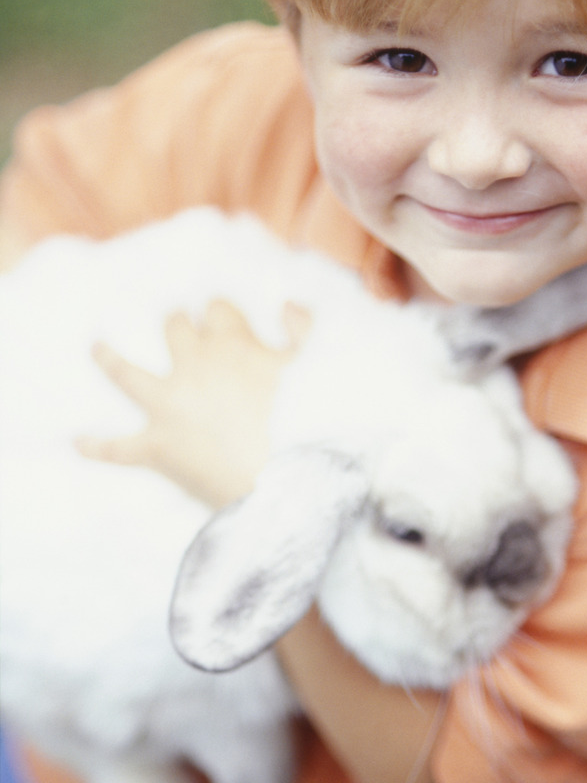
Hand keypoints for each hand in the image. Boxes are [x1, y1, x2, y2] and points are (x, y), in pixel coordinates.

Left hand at [76, 300, 309, 507]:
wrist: (288, 478)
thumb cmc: (306, 420)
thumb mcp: (314, 365)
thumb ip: (304, 328)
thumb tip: (289, 304)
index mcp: (232, 342)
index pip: (217, 307)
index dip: (220, 313)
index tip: (225, 320)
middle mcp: (193, 365)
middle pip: (173, 327)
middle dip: (176, 324)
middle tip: (178, 326)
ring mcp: (170, 405)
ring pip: (126, 373)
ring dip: (109, 359)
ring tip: (96, 348)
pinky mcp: (157, 446)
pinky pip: (119, 447)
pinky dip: (97, 446)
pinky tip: (76, 443)